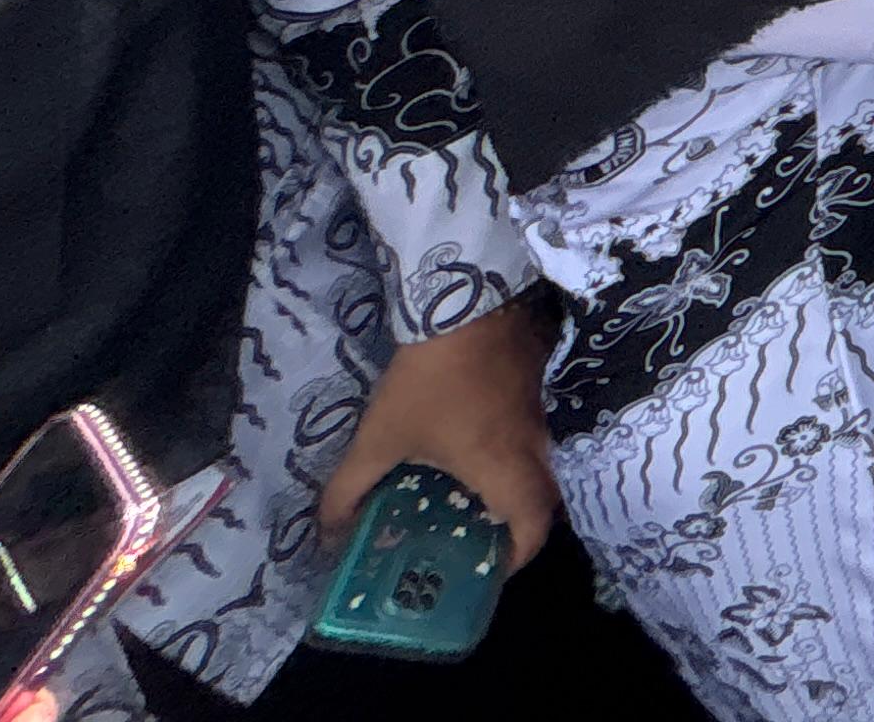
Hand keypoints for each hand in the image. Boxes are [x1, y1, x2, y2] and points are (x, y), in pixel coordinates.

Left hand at [317, 300, 558, 563]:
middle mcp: (535, 449)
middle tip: (481, 533)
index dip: (515, 558)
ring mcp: (544, 416)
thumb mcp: (379, 438)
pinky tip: (485, 444)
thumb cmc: (428, 383)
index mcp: (503, 470)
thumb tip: (327, 535)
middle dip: (519, 525)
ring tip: (478, 493)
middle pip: (545, 503)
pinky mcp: (542, 390)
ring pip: (546, 468)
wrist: (466, 305)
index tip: (487, 567)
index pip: (532, 531)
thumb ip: (350, 491)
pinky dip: (520, 454)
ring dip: (521, 488)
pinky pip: (541, 438)